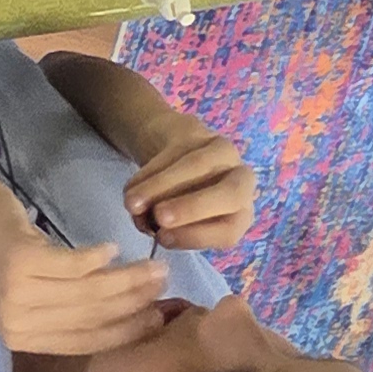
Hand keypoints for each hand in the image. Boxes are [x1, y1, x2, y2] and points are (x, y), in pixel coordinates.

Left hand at [0, 184, 170, 355]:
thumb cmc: (0, 255)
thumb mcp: (34, 292)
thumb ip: (72, 308)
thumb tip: (135, 311)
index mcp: (23, 338)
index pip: (87, 340)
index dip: (128, 330)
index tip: (161, 317)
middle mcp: (18, 323)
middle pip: (93, 315)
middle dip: (136, 301)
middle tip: (164, 282)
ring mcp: (18, 293)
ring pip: (89, 291)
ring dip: (127, 277)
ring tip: (153, 264)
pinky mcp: (21, 261)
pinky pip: (75, 264)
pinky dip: (98, 256)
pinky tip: (111, 248)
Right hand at [124, 122, 255, 251]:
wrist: (174, 154)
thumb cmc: (178, 200)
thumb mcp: (180, 222)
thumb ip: (169, 228)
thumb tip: (150, 226)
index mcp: (239, 214)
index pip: (229, 229)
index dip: (197, 236)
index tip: (162, 239)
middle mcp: (241, 183)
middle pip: (229, 194)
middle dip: (193, 207)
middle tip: (159, 217)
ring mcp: (223, 153)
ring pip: (197, 166)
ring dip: (160, 187)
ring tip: (132, 203)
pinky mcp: (199, 133)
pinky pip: (174, 152)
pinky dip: (149, 173)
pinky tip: (131, 188)